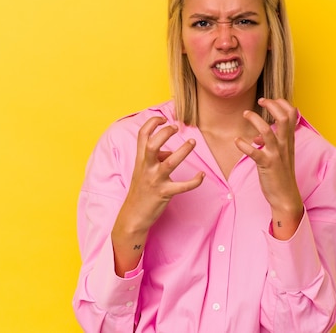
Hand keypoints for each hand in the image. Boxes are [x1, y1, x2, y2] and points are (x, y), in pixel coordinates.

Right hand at [111, 116, 203, 273]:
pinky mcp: (164, 193)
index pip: (142, 135)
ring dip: (183, 151)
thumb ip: (156, 158)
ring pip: (170, 162)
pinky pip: (182, 186)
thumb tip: (171, 151)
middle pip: (153, 144)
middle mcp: (146, 167)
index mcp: (140, 160)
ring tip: (192, 142)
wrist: (133, 216)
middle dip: (165, 133)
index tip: (163, 119)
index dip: (152, 123)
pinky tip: (201, 175)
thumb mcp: (143, 171)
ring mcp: (155, 180)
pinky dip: (194, 181)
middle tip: (176, 128)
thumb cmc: (141, 190)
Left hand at [234, 98, 303, 238]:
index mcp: (289, 141)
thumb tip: (257, 136)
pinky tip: (237, 141)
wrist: (286, 197)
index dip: (282, 103)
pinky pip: (254, 152)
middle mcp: (285, 145)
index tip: (270, 100)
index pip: (292, 115)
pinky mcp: (267, 165)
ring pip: (268, 131)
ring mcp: (276, 154)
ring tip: (245, 114)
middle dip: (272, 105)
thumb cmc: (281, 175)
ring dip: (255, 120)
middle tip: (260, 101)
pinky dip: (244, 145)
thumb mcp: (279, 155)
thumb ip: (270, 142)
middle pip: (283, 118)